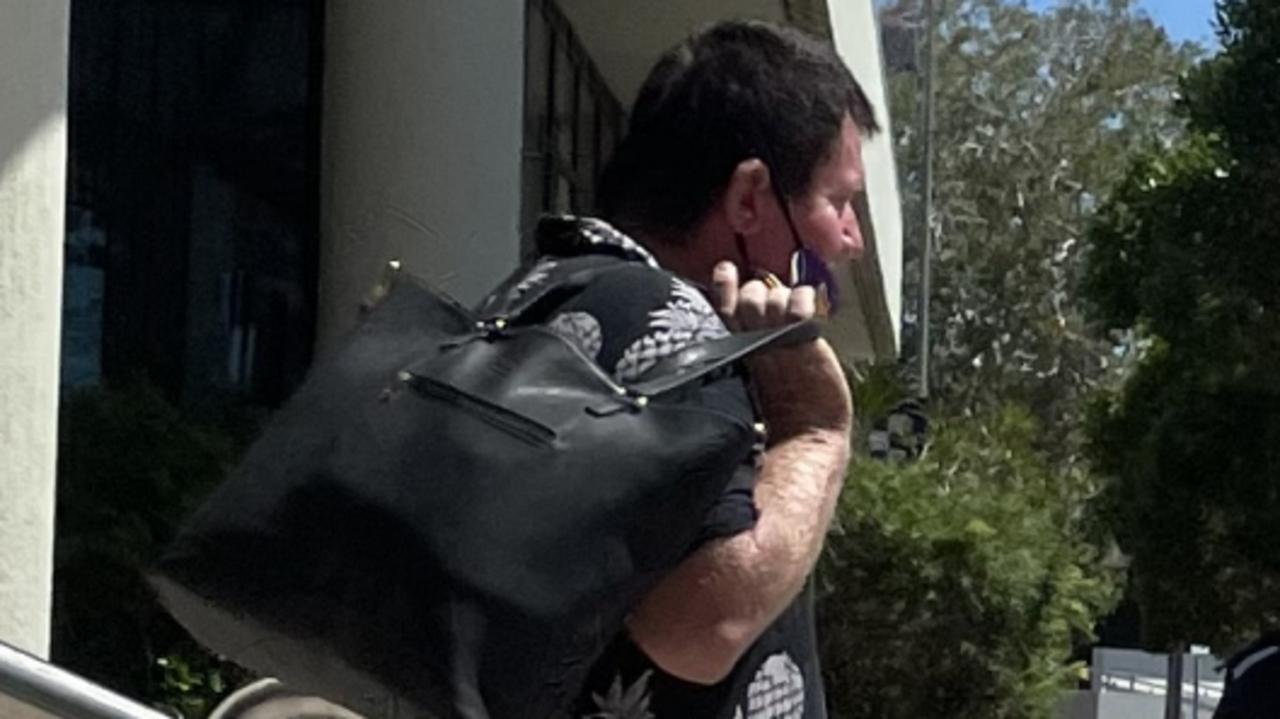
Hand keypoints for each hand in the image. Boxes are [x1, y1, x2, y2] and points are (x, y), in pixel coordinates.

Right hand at [711, 262, 852, 436]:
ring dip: (785, 299)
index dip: (723, 287)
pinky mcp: (799, 338)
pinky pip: (798, 302)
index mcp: (737, 351)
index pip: (722, 309)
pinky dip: (804, 299)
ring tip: (792, 320)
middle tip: (774, 313)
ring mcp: (775, 338)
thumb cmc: (789, 410)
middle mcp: (752, 341)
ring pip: (772, 294)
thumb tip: (757, 314)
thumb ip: (752, 343)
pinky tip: (808, 312)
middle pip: (748, 295)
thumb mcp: (759, 374)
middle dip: (761, 295)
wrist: (806, 434)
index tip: (725, 270)